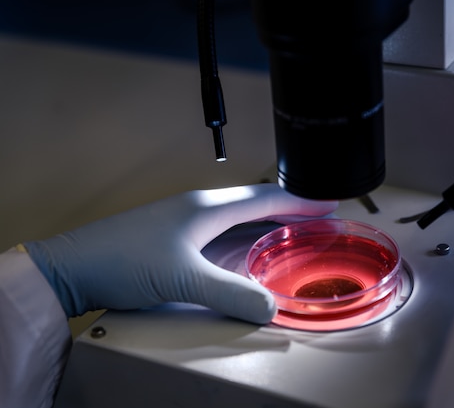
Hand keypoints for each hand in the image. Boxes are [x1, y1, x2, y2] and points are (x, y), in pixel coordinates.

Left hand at [24, 184, 337, 322]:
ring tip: (291, 233)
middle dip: (289, 211)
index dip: (299, 201)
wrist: (74, 267)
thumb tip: (269, 308)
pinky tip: (247, 253)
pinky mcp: (174, 239)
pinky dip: (245, 240)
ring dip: (267, 224)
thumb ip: (230, 293)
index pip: (264, 197)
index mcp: (207, 207)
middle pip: (255, 204)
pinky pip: (222, 234)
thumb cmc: (123, 260)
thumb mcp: (184, 279)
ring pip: (238, 219)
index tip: (327, 203)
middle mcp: (199, 209)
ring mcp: (185, 222)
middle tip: (317, 219)